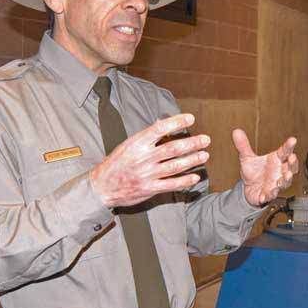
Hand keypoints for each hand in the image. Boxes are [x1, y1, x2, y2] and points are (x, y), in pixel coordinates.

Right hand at [90, 114, 210, 207]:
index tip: (190, 118)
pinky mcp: (149, 189)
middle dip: (192, 143)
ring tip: (204, 155)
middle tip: (206, 139)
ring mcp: (147, 174)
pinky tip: (195, 177)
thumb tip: (162, 122)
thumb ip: (147, 136)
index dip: (176, 122)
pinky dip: (184, 181)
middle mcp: (143, 158)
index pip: (160, 129)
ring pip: (175, 166)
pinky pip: (171, 184)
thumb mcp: (128, 145)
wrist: (101, 186)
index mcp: (137, 144)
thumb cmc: (117, 163)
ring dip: (192, 160)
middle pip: (172, 148)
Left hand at [232, 129, 298, 206]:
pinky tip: (268, 193)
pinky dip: (270, 194)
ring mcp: (275, 184)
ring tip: (287, 175)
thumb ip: (243, 145)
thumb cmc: (254, 172)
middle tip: (292, 157)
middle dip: (293, 163)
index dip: (289, 146)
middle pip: (291, 167)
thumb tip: (236, 132)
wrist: (249, 188)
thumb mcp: (247, 158)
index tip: (293, 140)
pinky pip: (270, 195)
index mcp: (276, 160)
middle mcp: (279, 172)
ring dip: (287, 179)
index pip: (285, 152)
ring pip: (285, 182)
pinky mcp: (268, 194)